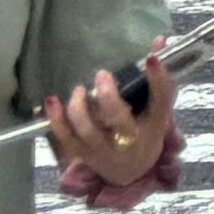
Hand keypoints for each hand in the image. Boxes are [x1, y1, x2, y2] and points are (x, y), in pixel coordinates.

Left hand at [45, 57, 179, 207]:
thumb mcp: (157, 108)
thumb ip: (157, 76)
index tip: (150, 58)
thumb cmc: (145, 132)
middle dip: (109, 97)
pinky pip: (66, 139)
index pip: (161, 100)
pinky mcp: (83, 155)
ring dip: (80, 108)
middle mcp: (131, 140)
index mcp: (154, 124)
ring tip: (80, 90)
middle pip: (120, 120)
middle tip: (102, 75)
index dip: (157, 79)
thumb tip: (160, 40)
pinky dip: (56, 120)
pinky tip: (52, 101)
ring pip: (88, 131)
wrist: (132, 173)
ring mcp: (104, 150)